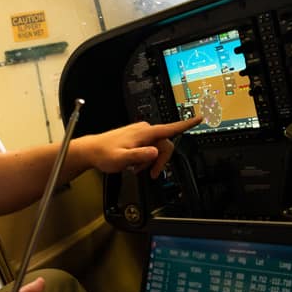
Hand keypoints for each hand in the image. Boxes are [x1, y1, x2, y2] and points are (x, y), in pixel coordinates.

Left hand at [78, 117, 201, 178]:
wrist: (91, 151)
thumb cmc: (104, 154)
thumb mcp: (122, 159)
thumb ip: (139, 155)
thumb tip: (154, 152)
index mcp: (144, 132)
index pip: (170, 127)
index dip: (186, 124)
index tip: (200, 118)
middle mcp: (144, 130)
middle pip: (165, 145)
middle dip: (160, 161)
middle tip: (150, 174)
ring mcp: (141, 133)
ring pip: (157, 148)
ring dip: (150, 161)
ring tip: (137, 169)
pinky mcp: (137, 138)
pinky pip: (149, 149)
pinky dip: (145, 159)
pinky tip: (135, 164)